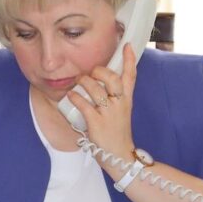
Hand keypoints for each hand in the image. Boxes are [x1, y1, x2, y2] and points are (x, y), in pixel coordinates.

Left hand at [67, 43, 137, 169]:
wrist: (119, 156)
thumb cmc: (117, 132)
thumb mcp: (122, 112)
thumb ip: (115, 97)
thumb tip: (98, 83)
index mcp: (126, 100)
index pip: (131, 76)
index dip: (129, 59)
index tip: (126, 45)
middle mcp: (120, 104)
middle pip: (113, 78)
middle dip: (100, 71)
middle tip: (91, 73)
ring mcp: (109, 113)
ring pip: (96, 89)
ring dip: (84, 82)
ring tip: (78, 83)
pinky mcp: (97, 123)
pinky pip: (84, 104)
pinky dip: (75, 97)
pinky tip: (71, 96)